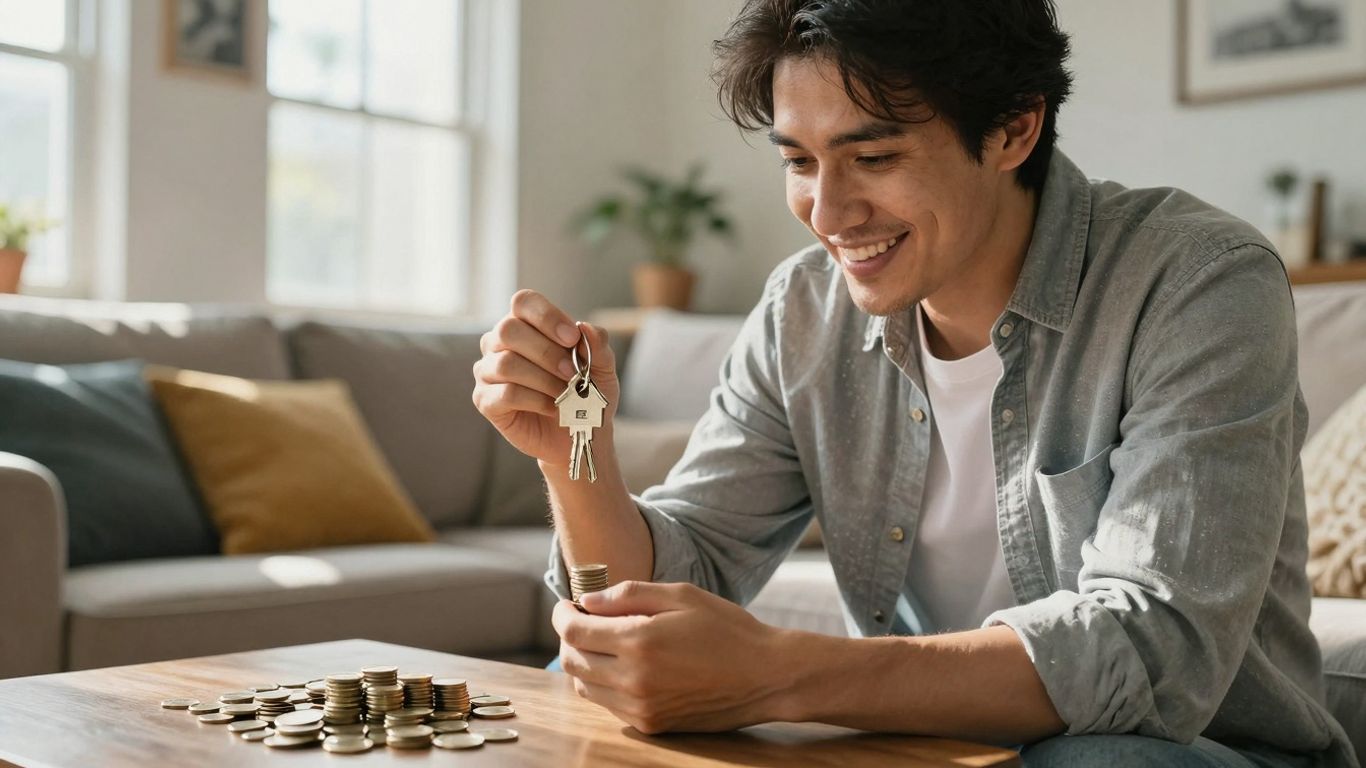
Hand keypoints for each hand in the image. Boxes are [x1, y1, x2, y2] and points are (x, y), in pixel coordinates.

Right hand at [472, 290, 619, 465]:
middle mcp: (498, 342)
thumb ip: (598, 346)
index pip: (523, 302)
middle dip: (546, 352)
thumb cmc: (587, 393)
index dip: (546, 316)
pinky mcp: (485, 400)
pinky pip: (505, 393)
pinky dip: (535, 400)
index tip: (572, 338)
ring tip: (566, 394)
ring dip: (543, 380)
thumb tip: (585, 327)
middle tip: (571, 372)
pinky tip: (552, 407)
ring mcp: (487, 370)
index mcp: (525, 324)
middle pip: (508, 330)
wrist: (579, 432)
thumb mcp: (603, 369)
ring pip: (506, 363)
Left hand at [552, 581, 795, 733]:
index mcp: (639, 641)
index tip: (566, 605)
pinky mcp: (651, 724)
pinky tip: (623, 665)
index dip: (561, 615)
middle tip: (581, 621)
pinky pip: (609, 705)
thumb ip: (631, 594)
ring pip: (585, 686)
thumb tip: (588, 601)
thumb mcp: (682, 596)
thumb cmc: (728, 629)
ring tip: (601, 642)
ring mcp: (641, 707)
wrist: (766, 677)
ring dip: (583, 662)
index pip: (574, 631)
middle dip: (568, 637)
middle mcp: (634, 679)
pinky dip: (604, 684)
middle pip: (572, 660)